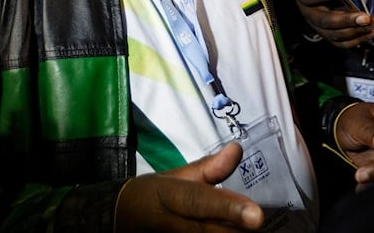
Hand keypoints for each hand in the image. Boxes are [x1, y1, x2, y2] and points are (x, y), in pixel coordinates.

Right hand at [114, 142, 263, 231]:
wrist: (114, 220)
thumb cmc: (150, 198)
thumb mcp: (173, 178)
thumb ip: (208, 168)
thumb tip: (238, 149)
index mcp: (169, 196)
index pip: (201, 202)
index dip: (229, 208)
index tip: (257, 216)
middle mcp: (170, 224)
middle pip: (210, 232)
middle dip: (237, 231)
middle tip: (259, 224)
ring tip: (248, 228)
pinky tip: (232, 232)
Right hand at [293, 0, 373, 48]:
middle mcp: (309, 14)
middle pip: (325, 21)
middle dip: (347, 20)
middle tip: (365, 17)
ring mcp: (317, 27)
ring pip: (334, 34)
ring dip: (355, 31)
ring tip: (371, 24)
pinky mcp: (326, 35)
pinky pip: (340, 42)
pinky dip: (356, 40)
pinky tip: (368, 33)